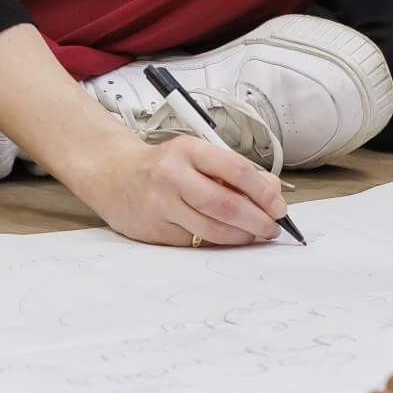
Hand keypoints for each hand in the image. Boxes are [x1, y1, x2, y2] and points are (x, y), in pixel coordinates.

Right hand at [70, 134, 285, 248]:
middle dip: (258, 221)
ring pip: (213, 230)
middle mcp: (172, 176)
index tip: (279, 206)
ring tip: (254, 234)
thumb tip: (272, 193)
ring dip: (241, 236)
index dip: (264, 192)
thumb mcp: (197, 154)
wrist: (113, 175)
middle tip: (272, 228)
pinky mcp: (155, 231)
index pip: (237, 170)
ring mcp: (161, 205)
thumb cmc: (163, 164)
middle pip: (227, 205)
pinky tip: (226, 237)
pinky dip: (217, 242)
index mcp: (188, 150)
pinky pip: (195, 241)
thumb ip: (234, 171)